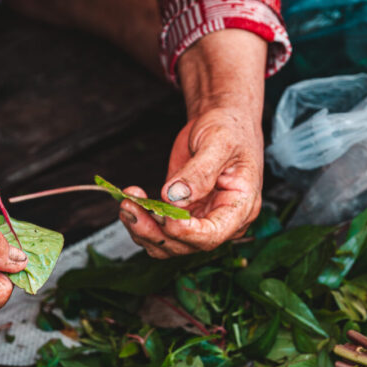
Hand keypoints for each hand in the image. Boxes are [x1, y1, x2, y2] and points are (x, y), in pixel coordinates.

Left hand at [121, 29, 266, 256]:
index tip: (165, 216)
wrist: (222, 122)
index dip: (186, 233)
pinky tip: (131, 199)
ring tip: (126, 203)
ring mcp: (199, 220)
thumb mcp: (219, 143)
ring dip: (143, 229)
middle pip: (185, 245)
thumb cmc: (229, 128)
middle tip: (130, 207)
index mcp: (240, 207)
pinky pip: (159, 230)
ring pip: (167, 243)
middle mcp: (220, 221)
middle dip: (155, 230)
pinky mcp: (181, 214)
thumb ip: (199, 171)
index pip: (213, 235)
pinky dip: (141, 219)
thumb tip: (173, 196)